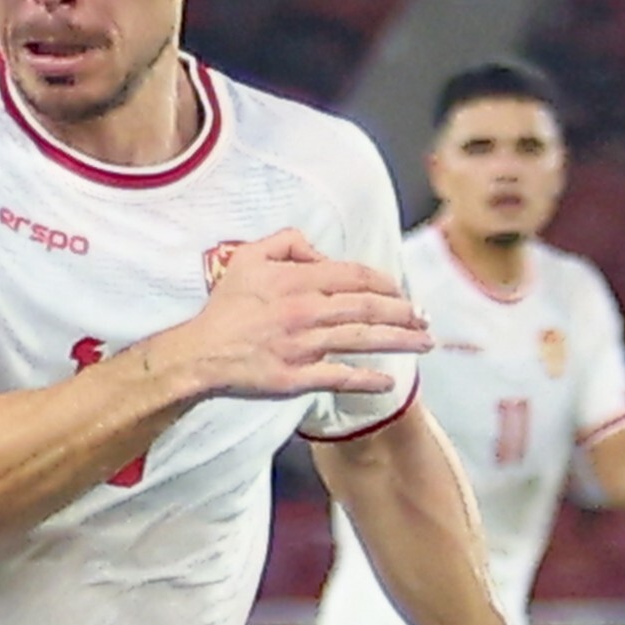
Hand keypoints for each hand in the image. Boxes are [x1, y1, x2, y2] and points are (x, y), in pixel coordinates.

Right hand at [160, 228, 429, 402]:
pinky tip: (390, 381)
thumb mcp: (248, 258)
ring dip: (400, 340)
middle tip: (425, 317)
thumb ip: (286, 243)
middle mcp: (307, 311)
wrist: (199, 354)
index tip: (401, 290)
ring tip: (425, 342)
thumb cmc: (224, 307)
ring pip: (363, 338)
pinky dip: (368, 379)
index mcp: (298, 280)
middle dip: (404, 311)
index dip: (386, 281)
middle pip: (369, 307)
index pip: (356, 276)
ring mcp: (304, 346)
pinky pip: (341, 377)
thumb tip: (319, 252)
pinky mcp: (297, 378)